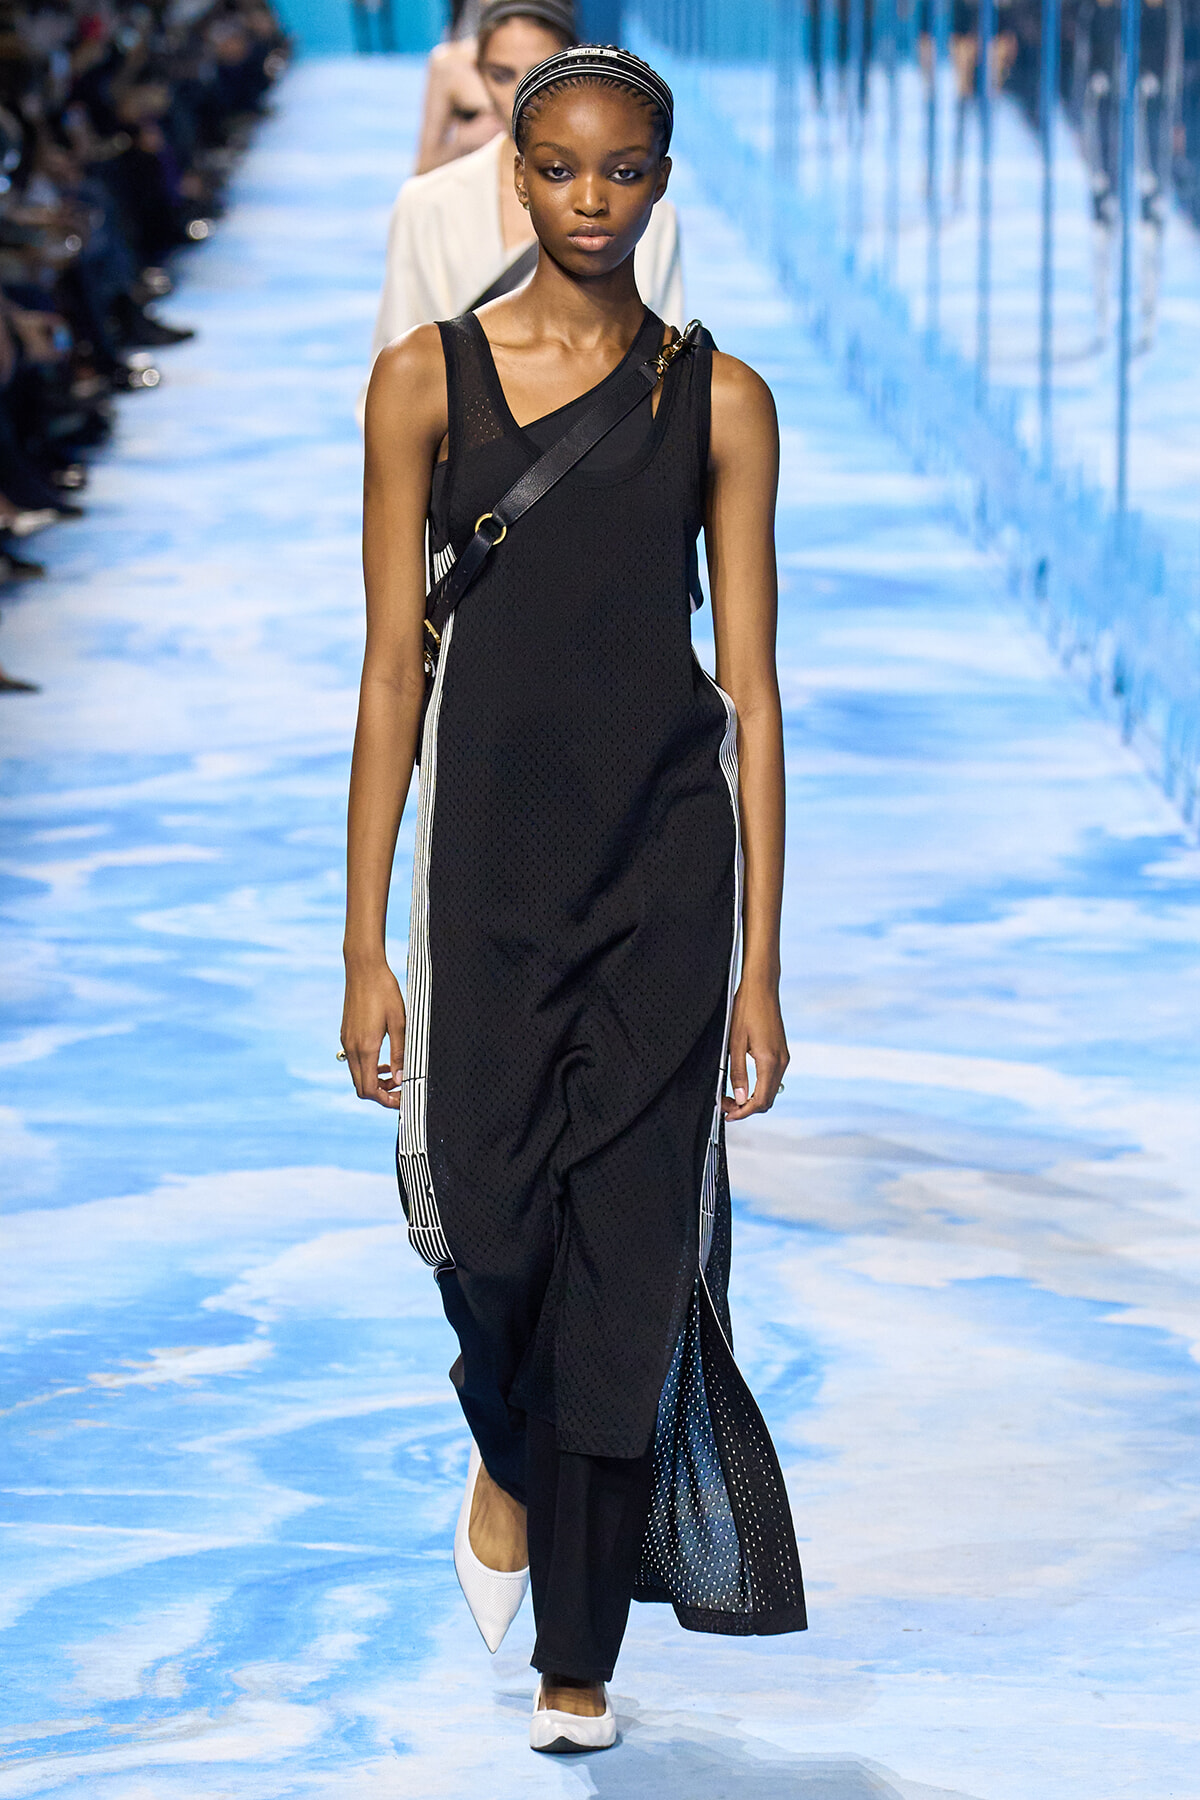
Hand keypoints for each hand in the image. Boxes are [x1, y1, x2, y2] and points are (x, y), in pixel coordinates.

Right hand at [340, 962, 405, 1107]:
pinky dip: (370, 1068)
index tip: (403, 1099)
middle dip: (381, 1095)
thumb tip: (401, 1079)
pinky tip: (386, 1060)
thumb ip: (400, 1053)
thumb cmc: (384, 991)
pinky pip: (356, 1061)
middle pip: (361, 1087)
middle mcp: (352, 1047)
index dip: (385, 1100)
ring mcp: (347, 1041)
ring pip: (358, 1075)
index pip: (369, 1089)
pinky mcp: (347, 1034)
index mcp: (366, 1047)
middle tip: (402, 1091)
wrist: (363, 968)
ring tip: (396, 1076)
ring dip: (375, 1081)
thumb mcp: (400, 1022)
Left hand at [722, 977, 787, 1120]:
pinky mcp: (781, 1052)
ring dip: (752, 1098)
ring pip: (771, 1091)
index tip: (727, 1114)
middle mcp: (781, 1061)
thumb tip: (740, 1099)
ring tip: (731, 1095)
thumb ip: (737, 1073)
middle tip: (725, 1104)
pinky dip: (759, 1087)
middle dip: (747, 1107)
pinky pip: (772, 1079)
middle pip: (768, 1100)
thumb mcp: (734, 1042)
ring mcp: (783, 1057)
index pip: (760, 1100)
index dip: (743, 1112)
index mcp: (769, 1061)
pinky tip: (743, 1083)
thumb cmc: (746, 1009)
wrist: (762, 987)